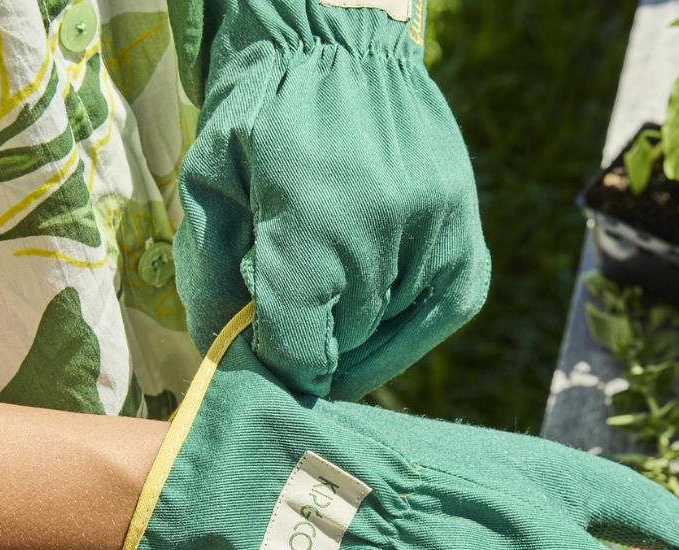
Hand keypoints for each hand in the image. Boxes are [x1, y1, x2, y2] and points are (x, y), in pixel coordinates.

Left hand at [174, 0, 488, 399]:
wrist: (341, 53)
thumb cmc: (262, 122)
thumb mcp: (209, 189)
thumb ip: (213, 288)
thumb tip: (234, 366)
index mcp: (309, 226)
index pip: (295, 353)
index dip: (271, 363)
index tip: (259, 343)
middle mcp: (384, 243)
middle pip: (340, 351)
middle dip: (309, 340)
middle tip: (292, 301)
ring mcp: (436, 251)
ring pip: (383, 342)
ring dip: (352, 330)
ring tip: (336, 276)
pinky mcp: (469, 259)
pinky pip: (430, 324)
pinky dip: (395, 324)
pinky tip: (372, 290)